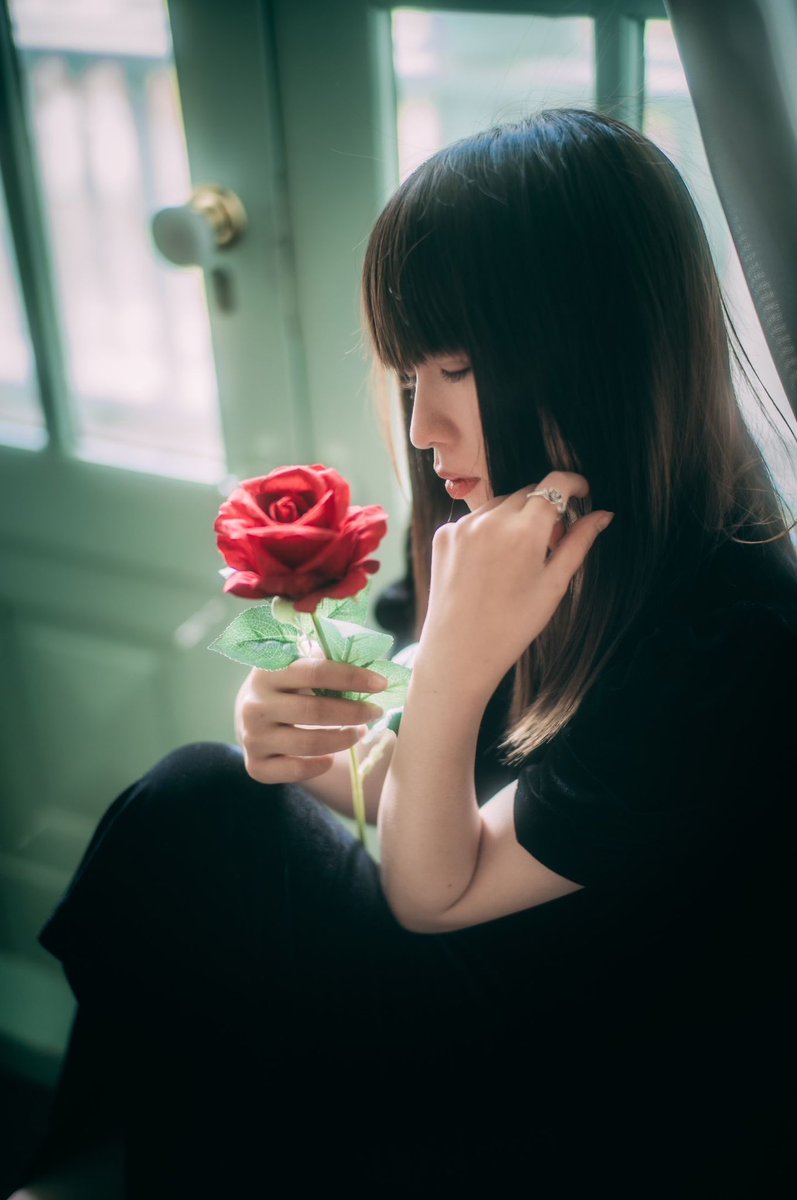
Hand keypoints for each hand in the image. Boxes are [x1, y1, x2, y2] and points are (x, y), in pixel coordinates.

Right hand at [235, 658, 387, 784]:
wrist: (250, 715)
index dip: (352, 677)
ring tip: (359, 732)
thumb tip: (369, 668)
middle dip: (354, 712)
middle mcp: (255, 705)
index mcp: (266, 672)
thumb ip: (326, 661)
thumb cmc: (286, 686)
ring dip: (343, 740)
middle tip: (376, 712)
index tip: (380, 684)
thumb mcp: (297, 665)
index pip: (315, 671)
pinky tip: (330, 759)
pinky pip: (295, 770)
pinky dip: (318, 767)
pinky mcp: (255, 765)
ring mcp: (253, 737)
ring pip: (308, 743)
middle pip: (315, 711)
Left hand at [418, 471, 613, 695]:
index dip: (573, 484)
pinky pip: (475, 518)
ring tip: (518, 556)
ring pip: (500, 503)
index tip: (582, 491)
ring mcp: (463, 525)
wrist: (460, 650)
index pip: (555, 485)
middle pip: (528, 493)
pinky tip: (490, 563)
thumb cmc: (513, 624)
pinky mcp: (444, 534)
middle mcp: (491, 520)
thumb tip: (603, 515)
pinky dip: (488, 529)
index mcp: (524, 532)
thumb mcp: (554, 584)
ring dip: (515, 517)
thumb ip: (578, 543)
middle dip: (545, 508)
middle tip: (550, 542)